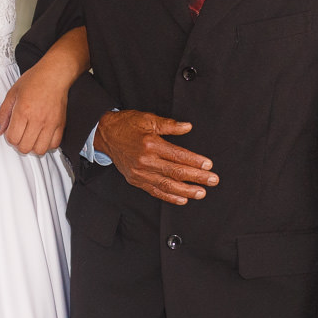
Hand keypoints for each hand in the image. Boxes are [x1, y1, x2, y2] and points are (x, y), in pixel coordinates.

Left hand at [0, 64, 68, 155]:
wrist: (55, 74)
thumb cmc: (35, 80)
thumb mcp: (12, 94)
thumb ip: (3, 114)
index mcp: (23, 111)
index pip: (12, 138)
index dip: (9, 137)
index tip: (11, 130)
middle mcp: (37, 119)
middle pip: (25, 147)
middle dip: (19, 143)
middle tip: (20, 135)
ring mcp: (50, 123)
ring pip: (39, 150)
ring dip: (33, 147)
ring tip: (31, 138)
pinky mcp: (61, 124)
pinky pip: (54, 145)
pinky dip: (47, 145)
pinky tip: (42, 136)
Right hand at [94, 110, 216, 204]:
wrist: (104, 134)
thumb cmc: (127, 124)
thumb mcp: (148, 118)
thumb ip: (169, 125)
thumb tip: (187, 127)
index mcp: (151, 144)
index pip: (178, 155)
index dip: (195, 161)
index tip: (208, 165)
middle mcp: (146, 161)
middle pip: (175, 172)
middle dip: (197, 178)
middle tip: (213, 180)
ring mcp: (140, 173)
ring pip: (166, 185)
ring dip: (186, 191)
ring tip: (201, 193)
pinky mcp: (136, 180)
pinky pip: (155, 191)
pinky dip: (169, 197)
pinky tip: (182, 199)